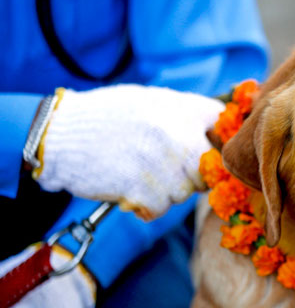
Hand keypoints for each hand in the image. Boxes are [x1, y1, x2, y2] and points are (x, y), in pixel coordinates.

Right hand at [34, 85, 222, 219]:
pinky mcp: (143, 188)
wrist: (60, 134)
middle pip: (207, 169)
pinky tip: (133, 190)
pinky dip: (149, 205)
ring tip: (143, 175)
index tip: (204, 150)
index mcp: (183, 110)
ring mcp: (162, 163)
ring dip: (168, 191)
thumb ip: (187, 113)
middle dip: (192, 175)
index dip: (215, 142)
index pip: (222, 127)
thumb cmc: (107, 116)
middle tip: (167, 170)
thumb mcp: (151, 100)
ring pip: (185, 192)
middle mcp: (178, 134)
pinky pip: (162, 206)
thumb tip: (218, 127)